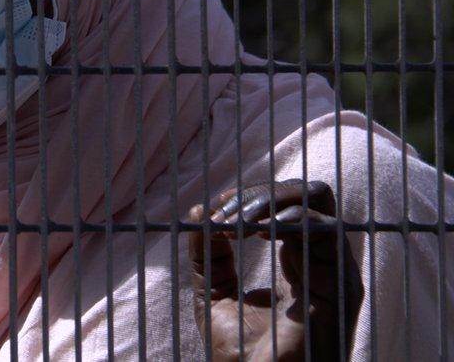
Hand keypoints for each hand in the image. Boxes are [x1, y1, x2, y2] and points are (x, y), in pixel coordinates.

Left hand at [187, 179, 362, 360]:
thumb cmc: (240, 354)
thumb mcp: (214, 293)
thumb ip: (207, 254)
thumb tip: (197, 210)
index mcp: (297, 264)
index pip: (286, 208)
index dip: (250, 199)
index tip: (214, 213)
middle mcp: (320, 262)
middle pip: (305, 195)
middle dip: (261, 193)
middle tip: (226, 213)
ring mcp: (333, 271)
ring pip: (317, 200)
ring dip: (269, 200)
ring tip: (235, 222)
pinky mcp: (341, 285)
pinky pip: (324, 230)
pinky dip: (287, 218)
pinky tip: (256, 232)